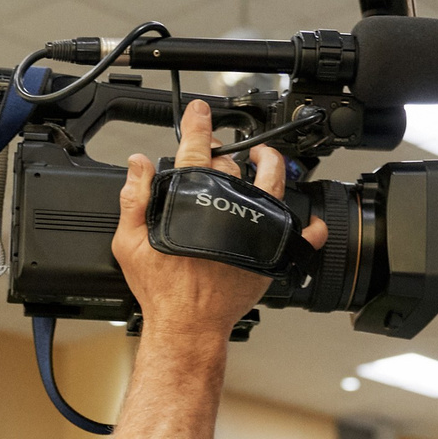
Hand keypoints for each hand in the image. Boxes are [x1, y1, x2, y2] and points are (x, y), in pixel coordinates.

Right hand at [113, 101, 325, 339]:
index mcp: (194, 200)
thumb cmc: (162, 290)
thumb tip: (138, 165)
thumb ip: (134, 198)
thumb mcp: (129, 243)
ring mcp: (253, 228)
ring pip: (271, 184)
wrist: (188, 324)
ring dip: (271, 166)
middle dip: (226, 153)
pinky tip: (307, 219)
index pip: (196, 149)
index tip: (200, 114)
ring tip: (266, 159)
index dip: (198, 125)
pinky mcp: (269, 253)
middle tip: (220, 152)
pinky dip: (307, 227)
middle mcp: (228, 208)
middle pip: (232, 166)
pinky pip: (299, 236)